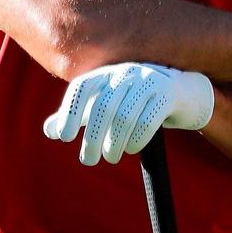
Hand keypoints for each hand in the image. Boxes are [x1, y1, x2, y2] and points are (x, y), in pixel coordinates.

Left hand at [45, 62, 214, 165]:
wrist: (183, 93)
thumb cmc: (137, 102)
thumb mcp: (107, 105)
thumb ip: (79, 116)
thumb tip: (49, 129)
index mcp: (107, 73)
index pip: (82, 88)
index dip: (70, 111)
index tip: (66, 138)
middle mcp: (125, 72)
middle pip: (102, 106)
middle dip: (93, 137)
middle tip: (89, 160)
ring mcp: (148, 80)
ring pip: (124, 116)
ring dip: (114, 143)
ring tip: (110, 157)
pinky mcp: (167, 93)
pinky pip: (148, 121)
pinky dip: (136, 140)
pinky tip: (132, 149)